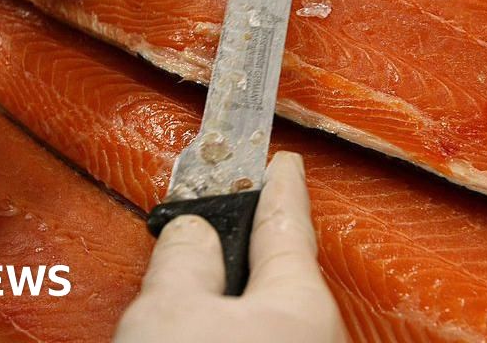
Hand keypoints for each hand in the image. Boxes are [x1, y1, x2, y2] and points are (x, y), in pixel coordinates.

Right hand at [113, 152, 347, 342]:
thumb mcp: (171, 312)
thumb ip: (182, 260)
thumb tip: (191, 230)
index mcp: (302, 301)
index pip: (287, 223)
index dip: (280, 186)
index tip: (285, 162)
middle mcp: (315, 333)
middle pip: (277, 272)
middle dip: (245, 248)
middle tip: (223, 219)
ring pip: (263, 314)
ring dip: (230, 298)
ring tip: (191, 295)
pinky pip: (257, 338)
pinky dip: (228, 328)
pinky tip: (200, 335)